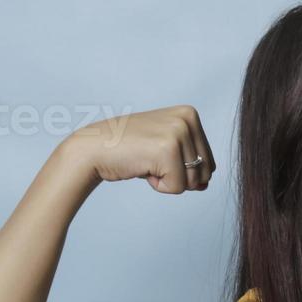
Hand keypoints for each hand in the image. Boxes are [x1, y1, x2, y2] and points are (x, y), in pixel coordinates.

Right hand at [63, 105, 216, 192]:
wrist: (93, 149)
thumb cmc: (128, 150)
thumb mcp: (166, 151)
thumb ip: (190, 165)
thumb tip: (206, 185)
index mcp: (190, 114)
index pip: (209, 162)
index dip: (184, 170)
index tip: (157, 154)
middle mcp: (187, 118)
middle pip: (205, 172)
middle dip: (178, 177)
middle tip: (151, 159)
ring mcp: (178, 132)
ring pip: (192, 182)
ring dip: (167, 181)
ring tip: (145, 161)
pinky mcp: (168, 150)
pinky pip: (177, 187)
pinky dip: (158, 186)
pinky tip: (142, 167)